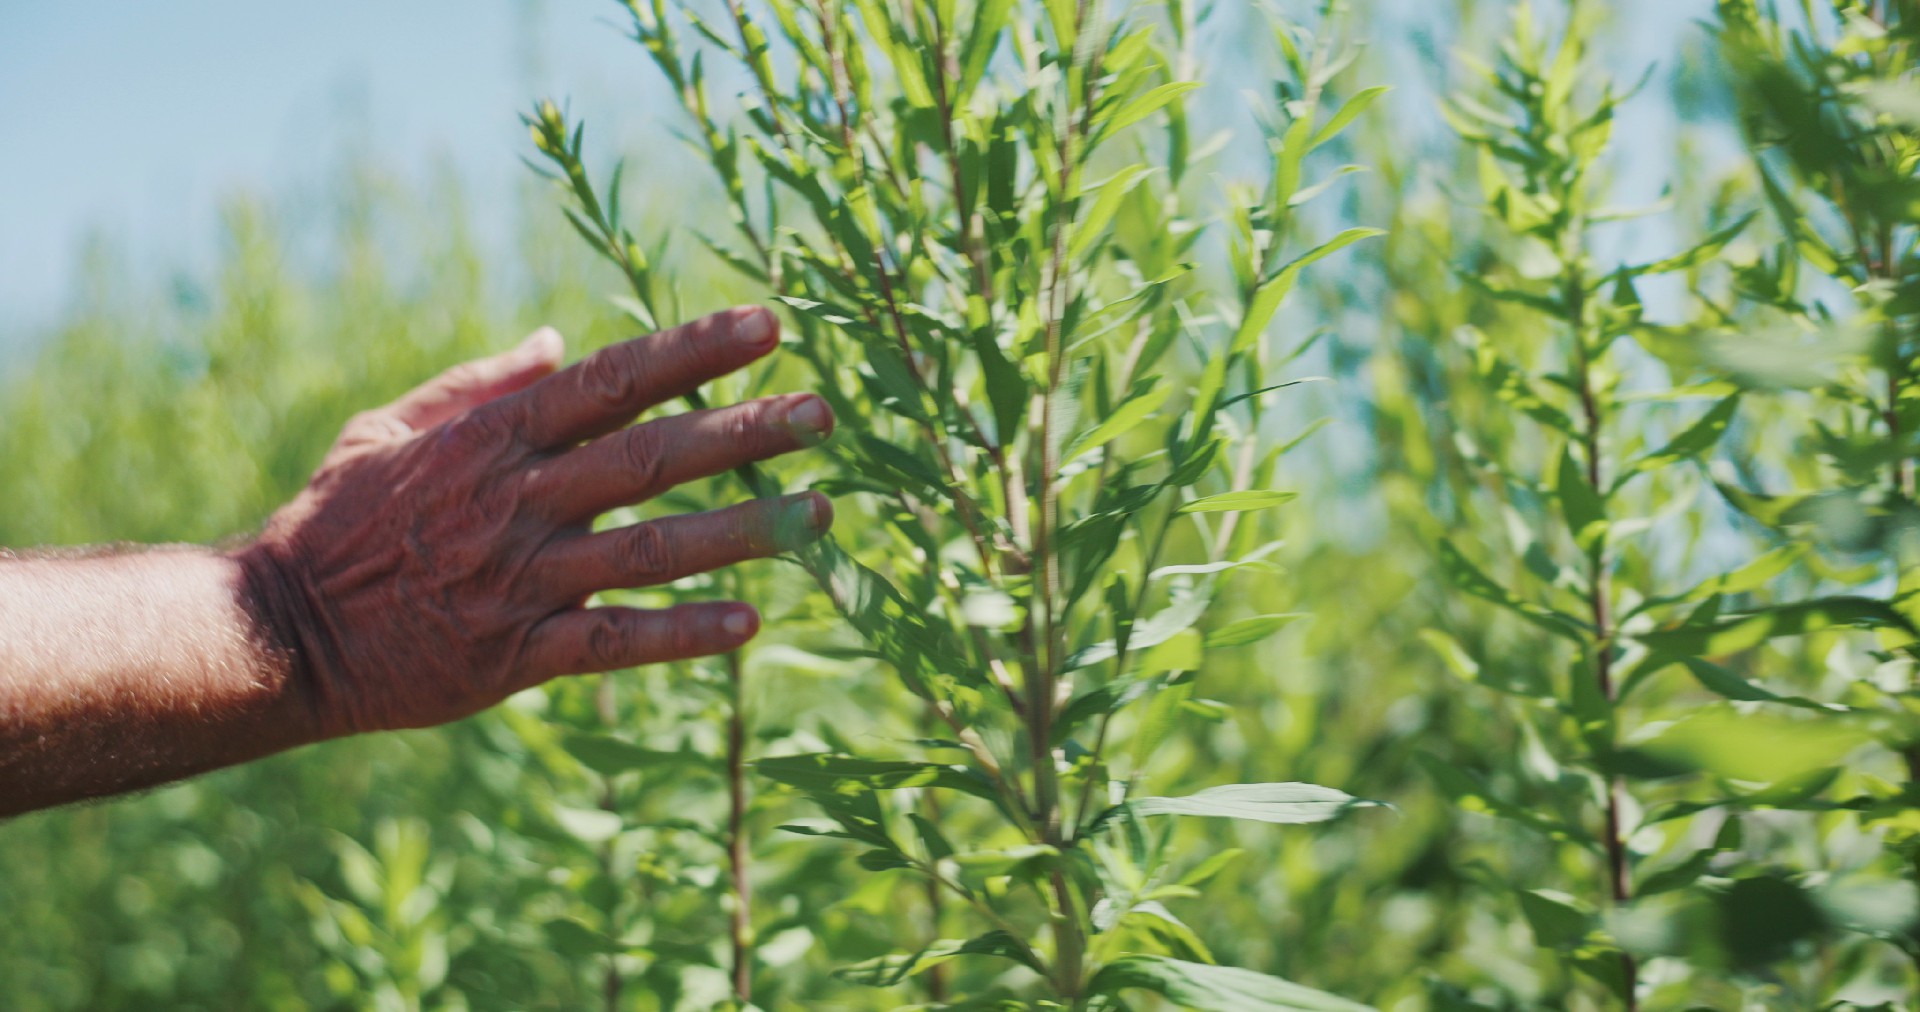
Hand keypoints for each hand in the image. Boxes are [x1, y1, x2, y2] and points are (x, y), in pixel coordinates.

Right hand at [236, 306, 832, 737]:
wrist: (282, 633)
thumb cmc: (339, 522)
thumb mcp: (389, 428)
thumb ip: (479, 384)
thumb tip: (555, 338)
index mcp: (494, 439)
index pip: (614, 379)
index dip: (694, 349)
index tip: (768, 324)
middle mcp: (520, 502)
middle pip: (652, 456)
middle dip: (743, 432)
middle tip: (822, 413)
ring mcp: (523, 580)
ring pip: (652, 549)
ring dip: (742, 531)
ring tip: (821, 514)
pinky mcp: (517, 655)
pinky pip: (614, 641)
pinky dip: (681, 633)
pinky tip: (748, 623)